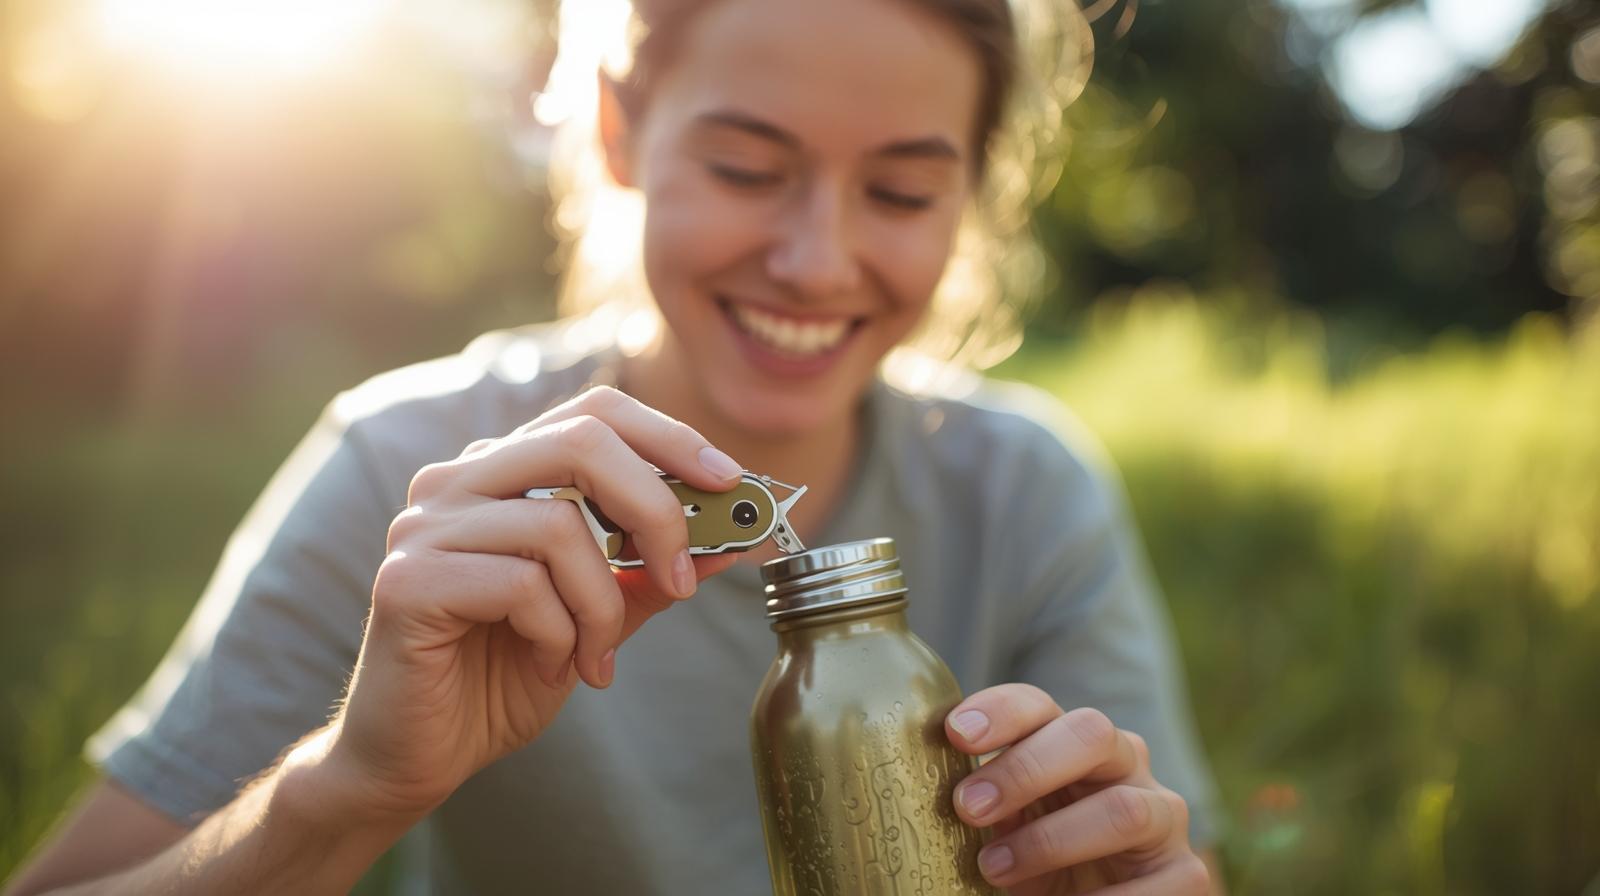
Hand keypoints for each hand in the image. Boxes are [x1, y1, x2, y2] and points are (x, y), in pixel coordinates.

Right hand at [330, 386, 741, 820]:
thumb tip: (731, 538)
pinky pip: (520, 584)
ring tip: (595, 656)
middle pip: (582, 441)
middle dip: (655, 509)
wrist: (418, 756)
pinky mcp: (407, 580)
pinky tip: (550, 667)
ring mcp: (425, 526)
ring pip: (559, 524)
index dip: (668, 437)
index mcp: (502, 473)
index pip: (593, 412)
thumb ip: (650, 571)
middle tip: (680, 580)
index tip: (727, 480)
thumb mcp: (597, 615)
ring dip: (601, 604)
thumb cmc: (503, 677)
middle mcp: (458, 481)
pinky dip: (558, 634)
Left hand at [945, 684, 1209, 893]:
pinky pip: (1156, 883)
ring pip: (1122, 810)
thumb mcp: (1003, 822)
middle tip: (969, 806)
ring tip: (996, 869)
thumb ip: (979, 799)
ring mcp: (1161, 814)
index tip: (955, 734)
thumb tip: (911, 781)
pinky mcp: (1186, 873)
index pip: (1039, 704)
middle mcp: (1123, 763)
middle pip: (1090, 733)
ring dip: (1053, 841)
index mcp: (1069, 739)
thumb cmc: (1033, 856)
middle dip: (1027, 768)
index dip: (1000, 711)